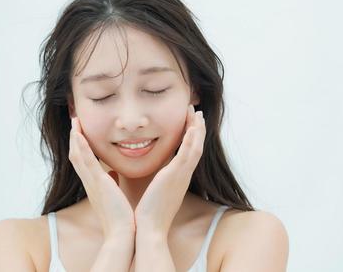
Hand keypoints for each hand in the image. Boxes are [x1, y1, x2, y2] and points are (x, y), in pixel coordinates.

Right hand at [69, 117, 134, 238]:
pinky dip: (82, 147)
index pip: (83, 160)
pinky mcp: (99, 184)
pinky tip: (79, 135)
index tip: (80, 130)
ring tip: (75, 122)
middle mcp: (89, 182)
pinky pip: (86, 162)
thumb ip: (112, 182)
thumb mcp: (115, 194)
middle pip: (76, 155)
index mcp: (94, 184)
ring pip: (78, 155)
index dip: (80, 144)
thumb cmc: (121, 216)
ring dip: (76, 137)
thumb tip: (114, 173)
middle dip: (75, 137)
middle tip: (75, 120)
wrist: (123, 233)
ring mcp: (92, 182)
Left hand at [134, 104, 205, 235]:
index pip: (188, 152)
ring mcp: (181, 175)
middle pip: (196, 147)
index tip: (189, 122)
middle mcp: (183, 175)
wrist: (148, 229)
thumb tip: (145, 176)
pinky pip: (187, 154)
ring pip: (195, 147)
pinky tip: (193, 127)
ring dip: (197, 129)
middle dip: (197, 128)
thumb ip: (153, 182)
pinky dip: (191, 140)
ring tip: (197, 114)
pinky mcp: (175, 176)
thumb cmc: (148, 213)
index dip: (191, 136)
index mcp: (178, 178)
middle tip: (197, 112)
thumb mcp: (153, 192)